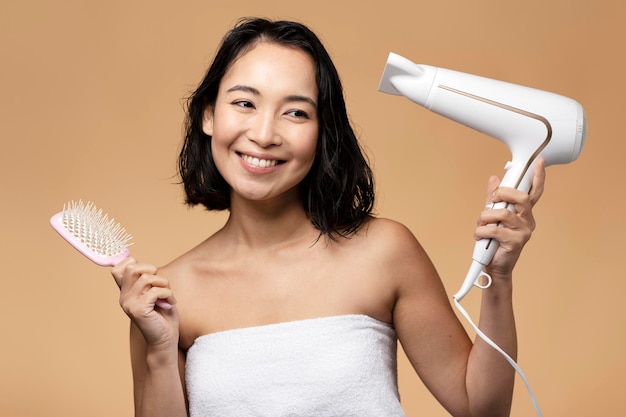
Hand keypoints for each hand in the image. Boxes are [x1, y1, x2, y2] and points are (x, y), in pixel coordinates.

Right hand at [112, 258, 178, 348]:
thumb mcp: (153, 292)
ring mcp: (129, 304)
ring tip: (167, 295)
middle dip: (151, 270)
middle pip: (132, 268)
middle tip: (160, 283)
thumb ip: (147, 280)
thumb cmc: (162, 315)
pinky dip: (167, 294)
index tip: (150, 273)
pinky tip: (169, 303)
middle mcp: (123, 297)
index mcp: (126, 292)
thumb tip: (145, 265)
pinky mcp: (138, 310)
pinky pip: (155, 291)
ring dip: (163, 283)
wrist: (165, 339)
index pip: (118, 268)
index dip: (135, 263)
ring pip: (146, 278)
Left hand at [476, 159, 545, 276]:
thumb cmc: (494, 241)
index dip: (538, 177)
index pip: (534, 192)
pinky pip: (494, 230)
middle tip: (492, 198)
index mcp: (524, 213)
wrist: (494, 267)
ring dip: (486, 216)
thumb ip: (493, 198)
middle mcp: (527, 221)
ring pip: (504, 214)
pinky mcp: (515, 243)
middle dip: (504, 193)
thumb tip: (494, 179)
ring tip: (481, 223)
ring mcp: (523, 232)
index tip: (539, 162)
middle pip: (522, 198)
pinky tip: (479, 236)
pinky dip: (481, 231)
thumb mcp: (492, 216)